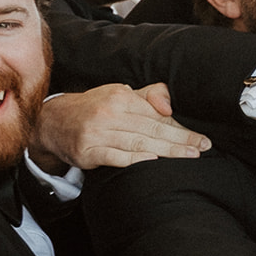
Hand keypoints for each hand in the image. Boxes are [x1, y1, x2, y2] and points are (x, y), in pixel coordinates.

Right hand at [28, 83, 209, 173]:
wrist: (52, 122)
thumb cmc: (95, 108)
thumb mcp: (119, 94)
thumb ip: (148, 96)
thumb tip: (170, 105)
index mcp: (120, 97)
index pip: (157, 115)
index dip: (181, 127)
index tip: (201, 137)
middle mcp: (108, 113)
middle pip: (152, 129)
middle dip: (181, 139)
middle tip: (203, 147)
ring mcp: (96, 134)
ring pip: (138, 143)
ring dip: (167, 151)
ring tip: (189, 155)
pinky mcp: (87, 152)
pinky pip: (116, 157)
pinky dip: (135, 160)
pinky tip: (154, 161)